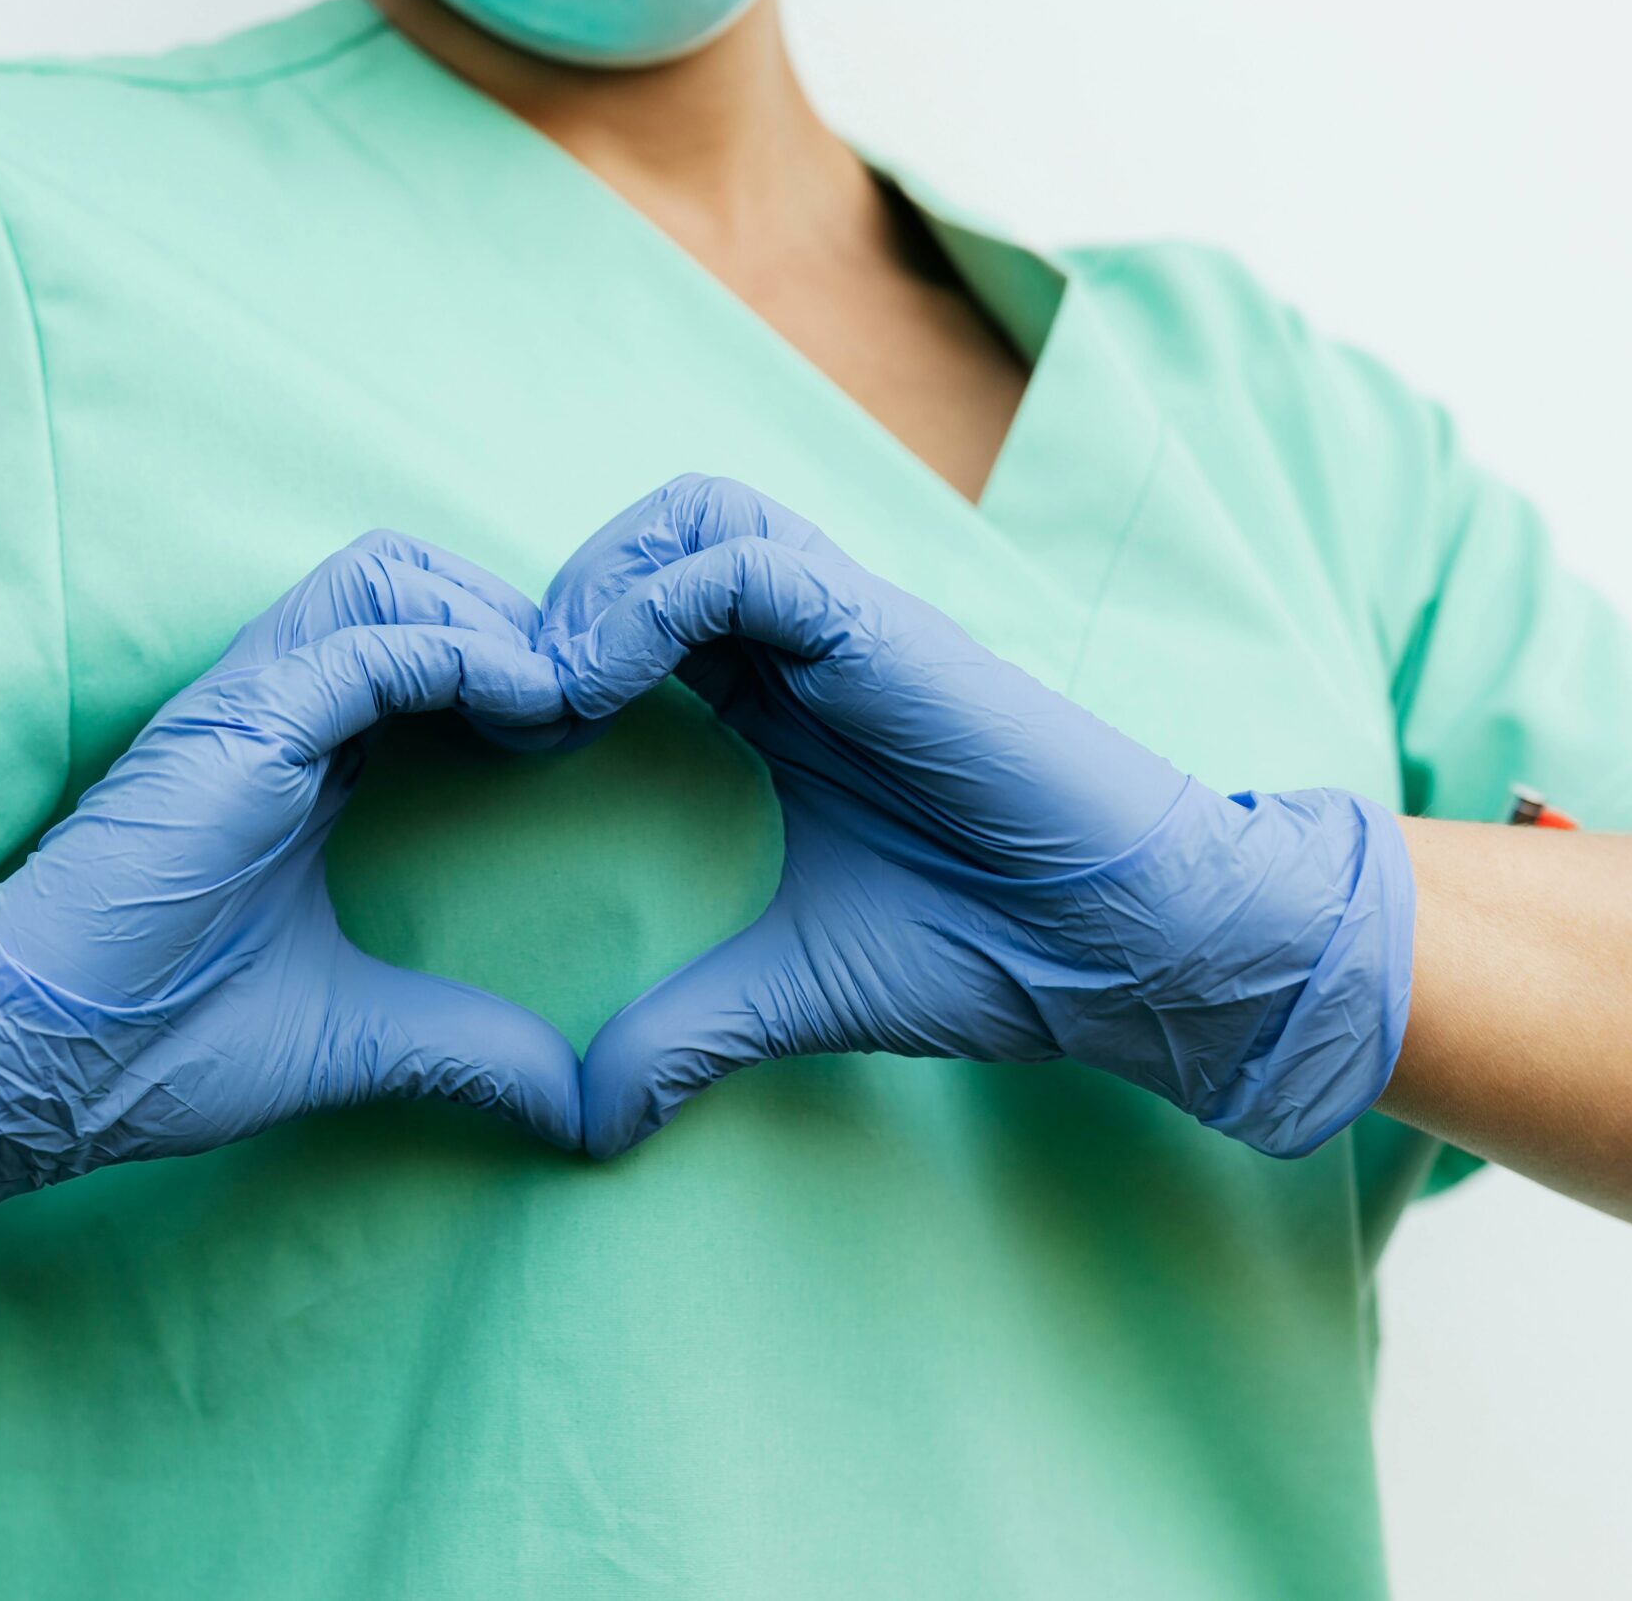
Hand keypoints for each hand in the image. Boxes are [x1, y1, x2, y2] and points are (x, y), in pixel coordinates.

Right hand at [0, 532, 583, 1235]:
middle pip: (410, 578)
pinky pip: (369, 643)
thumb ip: (464, 1048)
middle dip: (512, 618)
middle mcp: (273, 711)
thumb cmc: (151, 1045)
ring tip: (557, 706)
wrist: (26, 1069)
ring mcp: (248, 708)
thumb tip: (575, 1107)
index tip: (576, 739)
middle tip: (580, 709)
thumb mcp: (351, 1038)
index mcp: (297, 759)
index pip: (416, 645)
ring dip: (492, 622)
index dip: (507, 667)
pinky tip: (531, 713)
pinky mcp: (236, 725)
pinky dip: (463, 657)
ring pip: (388, 574)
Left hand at [541, 475, 1413, 1159]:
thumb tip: (587, 1117)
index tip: (501, 744)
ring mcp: (852, 626)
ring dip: (599, 585)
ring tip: (548, 692)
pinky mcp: (887, 633)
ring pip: (697, 514)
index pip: (645, 608)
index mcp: (783, 696)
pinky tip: (597, 688)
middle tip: (509, 706)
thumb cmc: (989, 951)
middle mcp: (813, 642)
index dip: (557, 652)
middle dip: (564, 597)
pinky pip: (746, 562)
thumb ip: (684, 1031)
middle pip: (659, 532)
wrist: (1130, 956)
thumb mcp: (792, 989)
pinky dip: (652, 604)